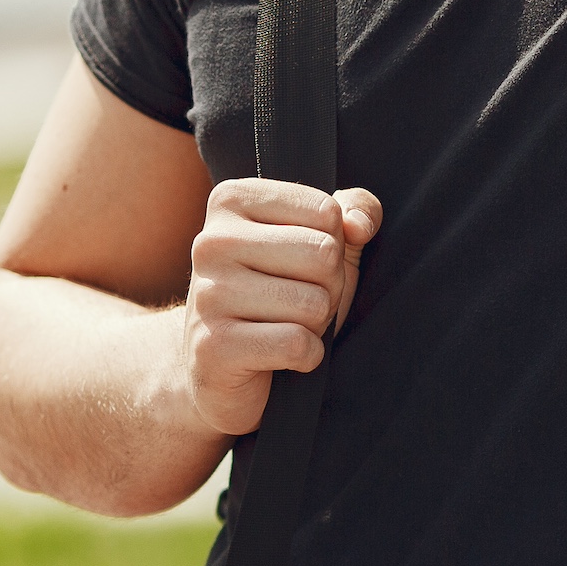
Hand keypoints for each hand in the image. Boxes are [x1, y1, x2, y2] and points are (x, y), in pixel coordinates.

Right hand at [178, 178, 381, 436]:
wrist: (219, 364)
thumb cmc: (279, 292)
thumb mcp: (322, 240)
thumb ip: (355, 208)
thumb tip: (359, 225)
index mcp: (231, 201)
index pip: (326, 212)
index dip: (333, 246)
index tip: (302, 264)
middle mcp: (210, 241)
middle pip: (323, 254)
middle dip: (329, 287)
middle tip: (300, 301)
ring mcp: (207, 294)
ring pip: (313, 303)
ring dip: (316, 324)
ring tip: (286, 325)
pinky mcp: (213, 346)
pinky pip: (296, 344)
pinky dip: (307, 356)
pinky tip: (283, 355)